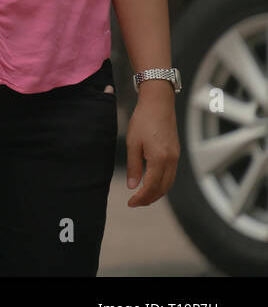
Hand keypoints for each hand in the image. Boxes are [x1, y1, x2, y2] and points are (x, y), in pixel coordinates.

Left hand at [125, 84, 179, 206]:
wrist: (158, 104)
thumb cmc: (143, 121)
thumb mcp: (133, 143)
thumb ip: (134, 167)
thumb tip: (133, 186)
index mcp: (159, 159)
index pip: (151, 186)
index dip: (141, 198)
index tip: (130, 203)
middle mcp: (171, 161)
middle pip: (163, 188)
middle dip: (149, 199)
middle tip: (135, 203)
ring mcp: (176, 157)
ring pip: (169, 183)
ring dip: (157, 193)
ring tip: (142, 196)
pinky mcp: (176, 153)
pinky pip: (171, 174)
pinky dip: (162, 183)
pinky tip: (152, 183)